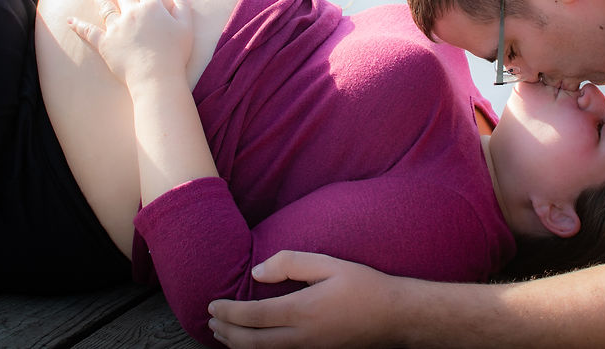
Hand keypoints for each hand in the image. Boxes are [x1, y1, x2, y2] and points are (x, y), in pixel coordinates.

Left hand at [68, 0, 192, 87]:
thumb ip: (183, 7)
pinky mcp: (105, 42)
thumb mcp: (186, 28)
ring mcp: (116, 27)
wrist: (155, 75)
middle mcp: (132, 13)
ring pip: (105, 6)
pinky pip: (88, 31)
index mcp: (152, 8)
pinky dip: (78, 25)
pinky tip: (70, 20)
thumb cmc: (175, 53)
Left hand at [207, 251, 400, 348]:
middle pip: (251, 343)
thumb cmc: (364, 286)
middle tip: (210, 321)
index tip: (213, 305)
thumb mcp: (329, 264)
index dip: (228, 312)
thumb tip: (258, 272)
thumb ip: (291, 263)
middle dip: (226, 332)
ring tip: (223, 334)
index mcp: (302, 311)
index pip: (252, 317)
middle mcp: (301, 337)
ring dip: (237, 345)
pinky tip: (254, 342)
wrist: (394, 316)